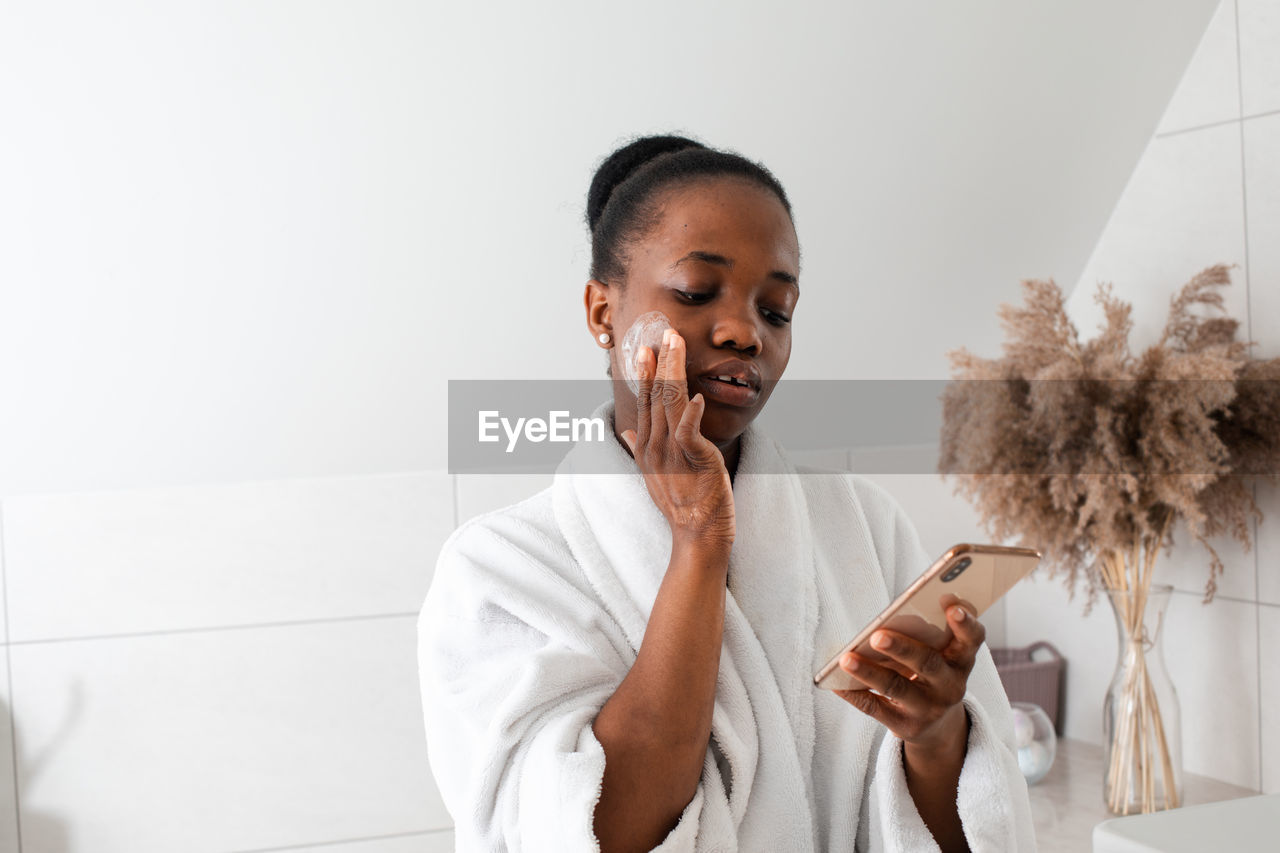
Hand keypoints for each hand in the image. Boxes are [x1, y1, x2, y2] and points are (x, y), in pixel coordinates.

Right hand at [621, 328, 735, 545]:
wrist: (696, 534)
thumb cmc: (680, 503)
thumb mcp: (653, 473)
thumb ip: (639, 446)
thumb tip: (627, 429)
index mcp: (646, 446)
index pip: (645, 402)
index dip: (647, 373)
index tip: (647, 348)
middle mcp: (655, 446)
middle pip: (656, 396)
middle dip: (661, 362)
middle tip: (664, 333)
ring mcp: (672, 453)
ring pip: (671, 405)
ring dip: (674, 372)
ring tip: (677, 346)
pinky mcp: (694, 461)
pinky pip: (689, 433)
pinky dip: (691, 413)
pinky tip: (695, 395)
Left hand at [833, 595, 982, 751]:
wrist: (938, 726)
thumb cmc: (932, 673)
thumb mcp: (941, 656)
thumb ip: (927, 636)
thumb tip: (886, 622)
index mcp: (961, 659)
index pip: (972, 639)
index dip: (965, 623)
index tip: (950, 604)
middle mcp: (951, 685)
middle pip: (927, 664)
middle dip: (902, 648)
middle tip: (877, 635)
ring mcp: (930, 708)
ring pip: (897, 688)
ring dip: (869, 672)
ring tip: (846, 659)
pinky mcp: (907, 726)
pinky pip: (876, 709)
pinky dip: (855, 695)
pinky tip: (837, 683)